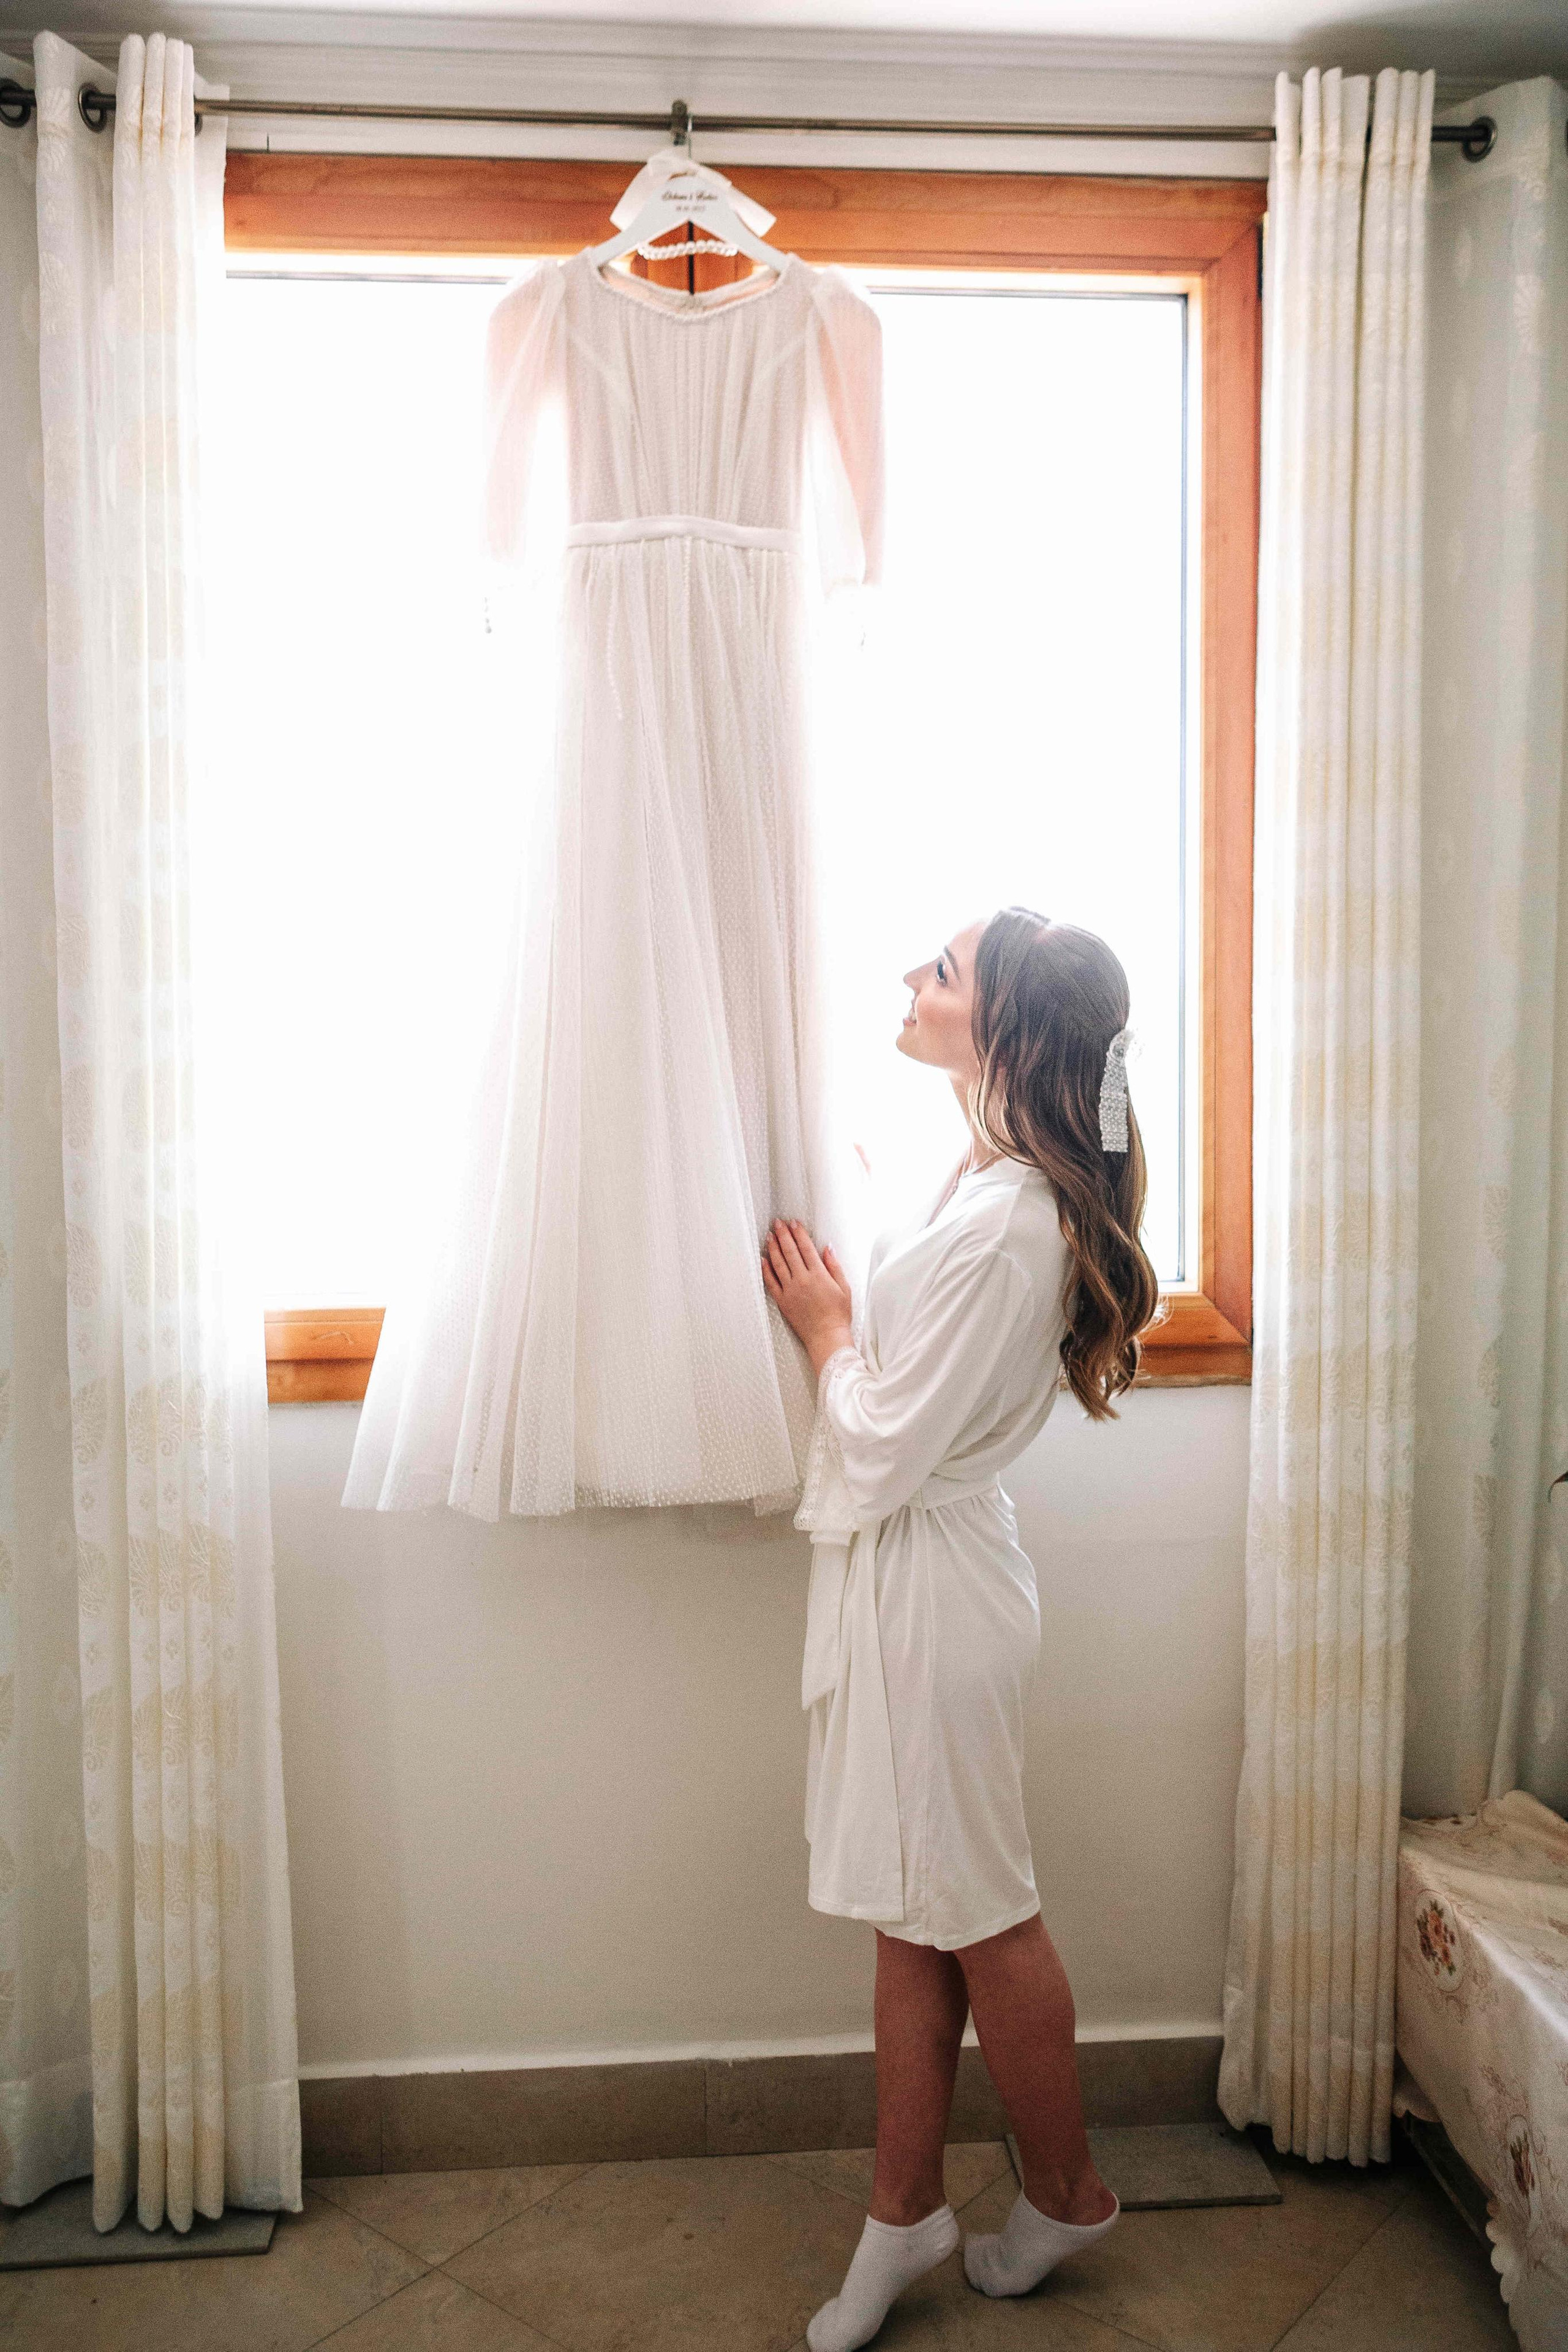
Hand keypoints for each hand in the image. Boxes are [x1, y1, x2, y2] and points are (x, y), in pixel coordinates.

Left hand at [761, 1218, 853, 1375]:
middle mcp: (802, 1280)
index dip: (799, 1233)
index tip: (794, 1222)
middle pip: (790, 1252)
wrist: (827, 1337)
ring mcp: (790, 1291)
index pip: (806, 1248)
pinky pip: (771, 1282)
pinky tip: (763, 1259)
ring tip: (769, 1236)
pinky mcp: (783, 1301)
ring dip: (773, 1248)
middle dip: (783, 1235)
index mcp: (819, 1275)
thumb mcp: (844, 1287)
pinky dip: (766, 1269)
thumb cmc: (839, 1314)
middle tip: (777, 1223)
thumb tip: (827, 1247)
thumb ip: (834, 1266)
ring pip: (778, 1264)